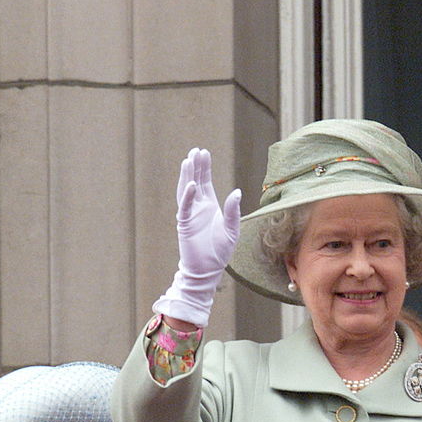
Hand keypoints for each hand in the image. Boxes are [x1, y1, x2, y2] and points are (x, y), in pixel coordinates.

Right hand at [152, 148, 241, 327]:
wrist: (208, 270)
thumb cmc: (220, 252)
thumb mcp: (232, 230)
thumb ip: (233, 211)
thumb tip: (237, 191)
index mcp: (210, 206)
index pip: (206, 182)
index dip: (204, 168)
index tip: (203, 152)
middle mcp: (198, 208)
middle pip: (195, 181)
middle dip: (195, 166)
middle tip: (196, 151)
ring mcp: (190, 215)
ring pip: (186, 191)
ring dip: (187, 176)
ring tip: (188, 160)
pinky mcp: (185, 224)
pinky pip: (185, 207)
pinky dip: (187, 196)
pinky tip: (191, 184)